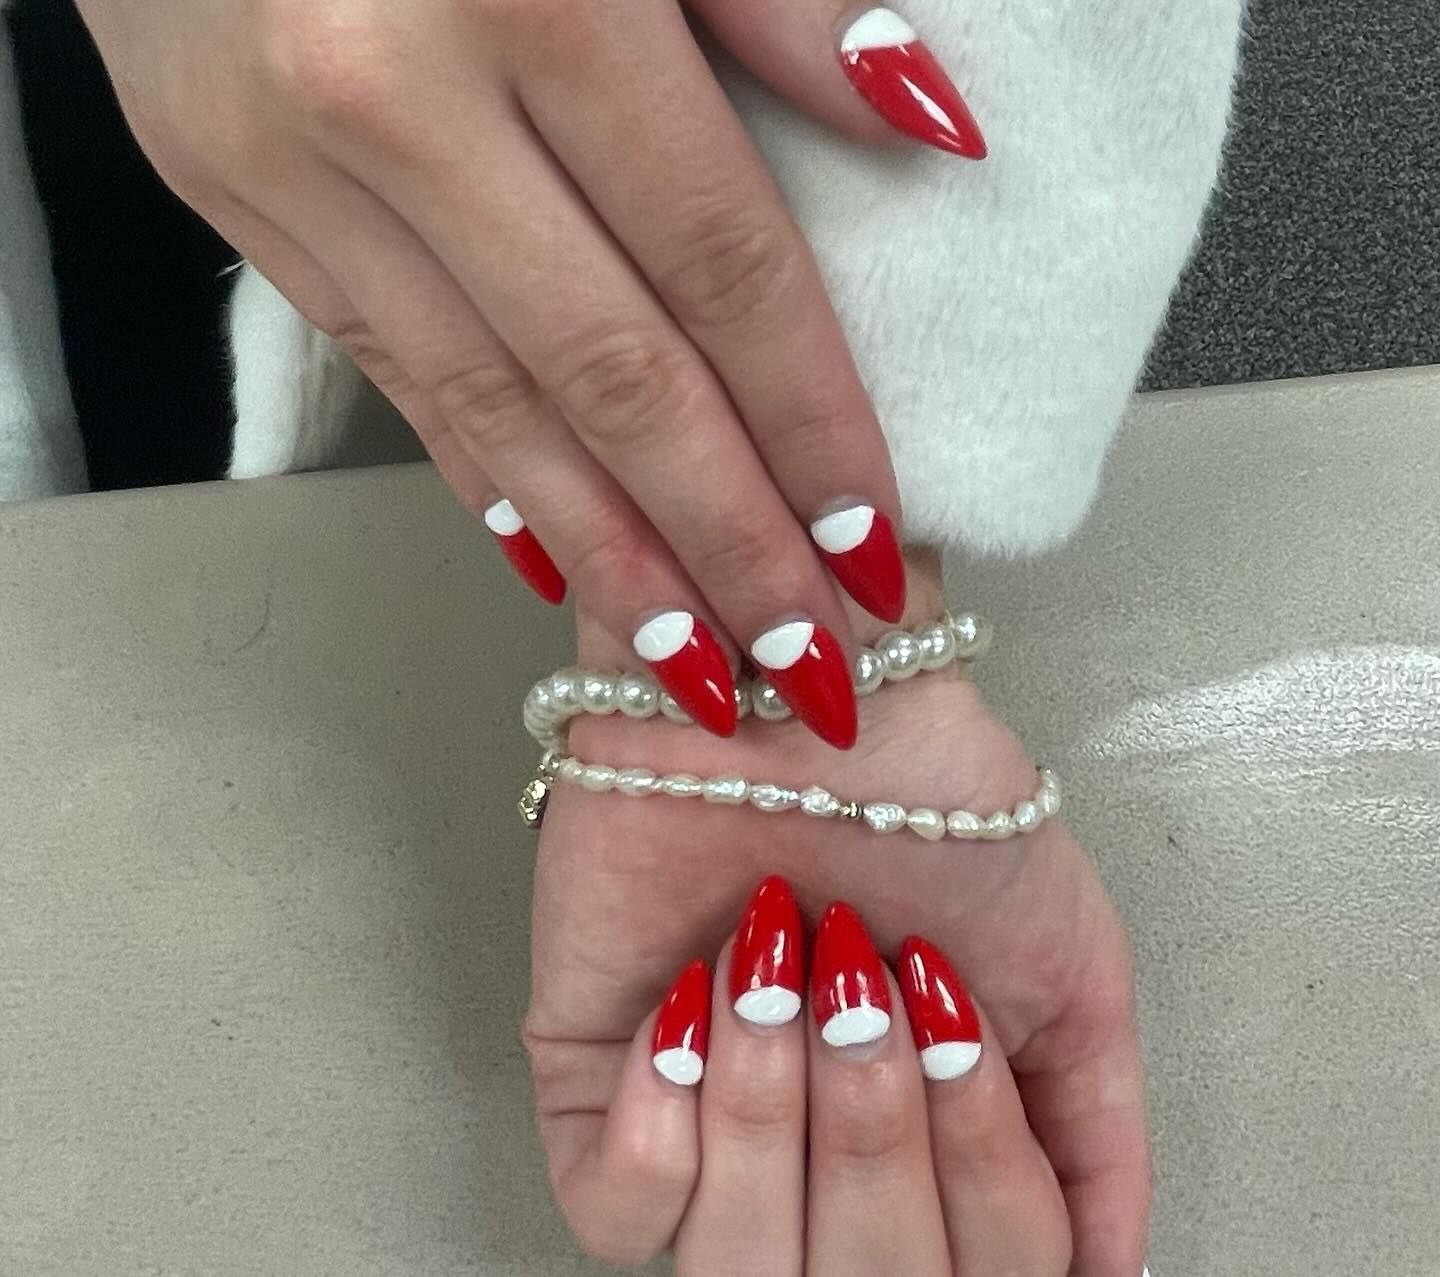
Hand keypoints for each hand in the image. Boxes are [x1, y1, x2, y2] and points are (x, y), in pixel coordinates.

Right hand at [74, 0, 984, 747]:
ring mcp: (293, 158)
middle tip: (806, 668)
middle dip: (725, 544)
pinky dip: (483, 473)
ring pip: (491, 405)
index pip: (722, 269)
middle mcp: (402, 98)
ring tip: (694, 663)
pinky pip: (386, 366)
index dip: (808, 425)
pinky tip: (554, 559)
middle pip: (614, 377)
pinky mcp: (226, 191)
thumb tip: (925, 119)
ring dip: (608, 555)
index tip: (869, 550)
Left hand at [526, 559, 1149, 1273]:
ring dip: (783, 1102)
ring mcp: (702, 1134)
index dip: (984, 1181)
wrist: (810, 695)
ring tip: (782, 966)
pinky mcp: (593, 1086)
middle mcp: (821, 1167)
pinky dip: (671, 1112)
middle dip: (884, 1126)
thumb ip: (1095, 1138)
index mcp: (932, 1157)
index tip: (961, 1035)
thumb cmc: (930, 809)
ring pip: (741, 1267)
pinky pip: (619, 1211)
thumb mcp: (1067, 973)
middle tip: (875, 987)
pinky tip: (696, 1000)